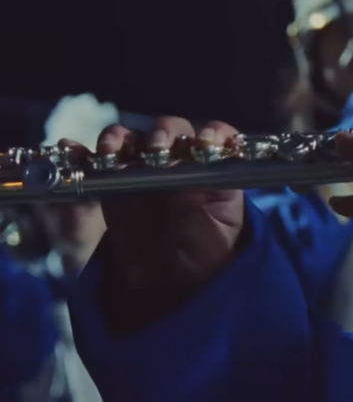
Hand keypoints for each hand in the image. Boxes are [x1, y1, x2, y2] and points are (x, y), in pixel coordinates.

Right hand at [61, 118, 245, 331]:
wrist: (167, 284)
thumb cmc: (202, 253)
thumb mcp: (217, 230)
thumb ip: (210, 202)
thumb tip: (200, 174)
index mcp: (211, 169)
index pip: (216, 137)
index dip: (212, 133)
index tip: (205, 141)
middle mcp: (179, 162)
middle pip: (170, 132)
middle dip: (163, 132)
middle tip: (156, 147)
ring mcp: (145, 170)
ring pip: (133, 141)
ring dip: (120, 138)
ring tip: (110, 150)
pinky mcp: (115, 183)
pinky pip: (98, 164)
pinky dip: (82, 154)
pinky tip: (72, 150)